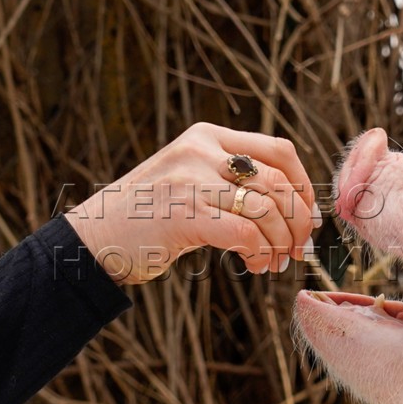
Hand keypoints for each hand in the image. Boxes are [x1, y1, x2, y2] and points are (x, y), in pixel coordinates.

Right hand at [63, 123, 322, 284]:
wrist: (93, 240)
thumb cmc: (147, 218)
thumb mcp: (189, 180)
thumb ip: (231, 181)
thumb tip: (296, 209)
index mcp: (207, 137)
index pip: (279, 150)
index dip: (305, 185)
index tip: (309, 217)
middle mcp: (201, 151)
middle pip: (279, 181)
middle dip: (298, 221)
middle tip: (298, 249)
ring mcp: (191, 181)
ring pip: (268, 209)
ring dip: (281, 243)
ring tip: (273, 263)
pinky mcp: (185, 214)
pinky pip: (246, 235)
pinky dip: (260, 254)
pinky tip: (254, 266)